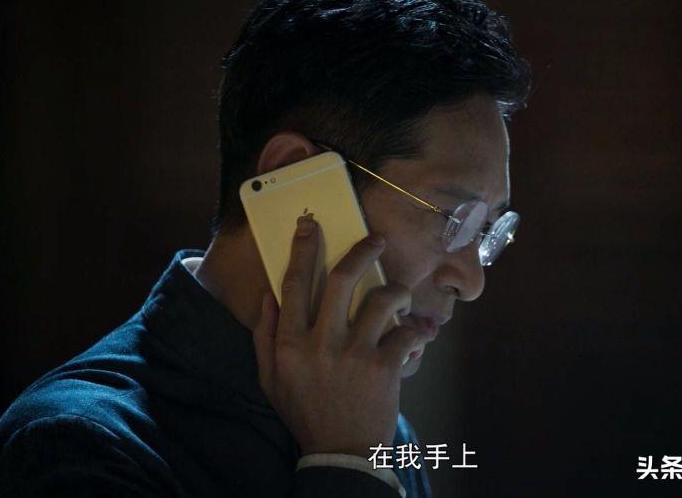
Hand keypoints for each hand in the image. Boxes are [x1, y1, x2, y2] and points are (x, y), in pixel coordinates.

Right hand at [251, 214, 430, 457]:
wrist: (340, 454)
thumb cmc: (306, 413)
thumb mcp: (271, 380)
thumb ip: (266, 338)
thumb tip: (268, 296)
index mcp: (290, 345)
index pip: (294, 285)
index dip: (302, 250)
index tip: (310, 226)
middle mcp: (320, 344)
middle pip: (340, 280)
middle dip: (361, 251)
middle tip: (377, 240)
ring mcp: (354, 355)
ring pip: (381, 300)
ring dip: (396, 292)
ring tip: (400, 297)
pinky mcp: (385, 368)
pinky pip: (407, 333)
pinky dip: (415, 332)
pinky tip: (415, 337)